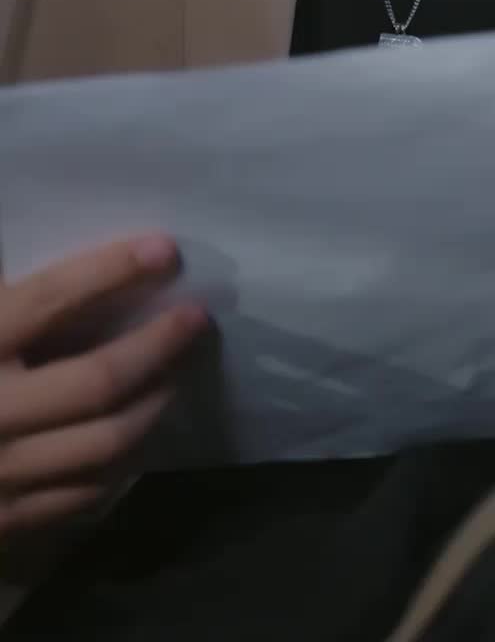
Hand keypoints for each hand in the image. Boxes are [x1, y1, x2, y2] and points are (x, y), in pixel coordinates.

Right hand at [0, 235, 208, 539]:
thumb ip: (6, 297)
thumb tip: (55, 251)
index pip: (52, 300)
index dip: (112, 270)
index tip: (165, 250)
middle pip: (99, 379)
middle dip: (160, 344)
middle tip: (197, 318)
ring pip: (106, 443)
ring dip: (156, 400)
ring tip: (179, 369)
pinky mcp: (4, 523)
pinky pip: (84, 493)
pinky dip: (123, 458)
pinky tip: (139, 428)